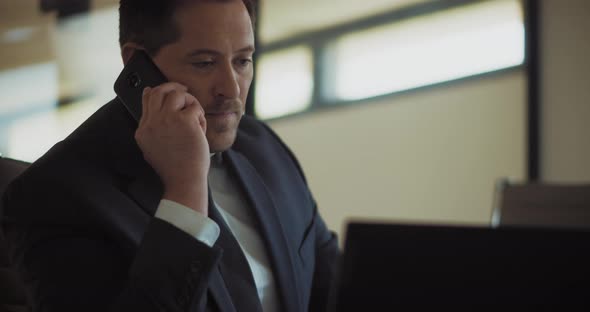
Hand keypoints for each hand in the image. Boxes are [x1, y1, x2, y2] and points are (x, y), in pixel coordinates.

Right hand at [135, 82, 208, 215]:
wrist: (184, 180)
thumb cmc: (174, 168)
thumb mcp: (153, 147)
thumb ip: (151, 126)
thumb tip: (148, 96)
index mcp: (143, 130)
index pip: (147, 100)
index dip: (157, 91)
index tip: (165, 90)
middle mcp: (152, 122)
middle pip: (159, 91)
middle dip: (172, 87)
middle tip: (184, 91)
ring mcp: (167, 119)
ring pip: (177, 94)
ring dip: (190, 101)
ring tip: (196, 116)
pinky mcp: (184, 120)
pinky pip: (194, 107)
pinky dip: (200, 117)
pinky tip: (201, 130)